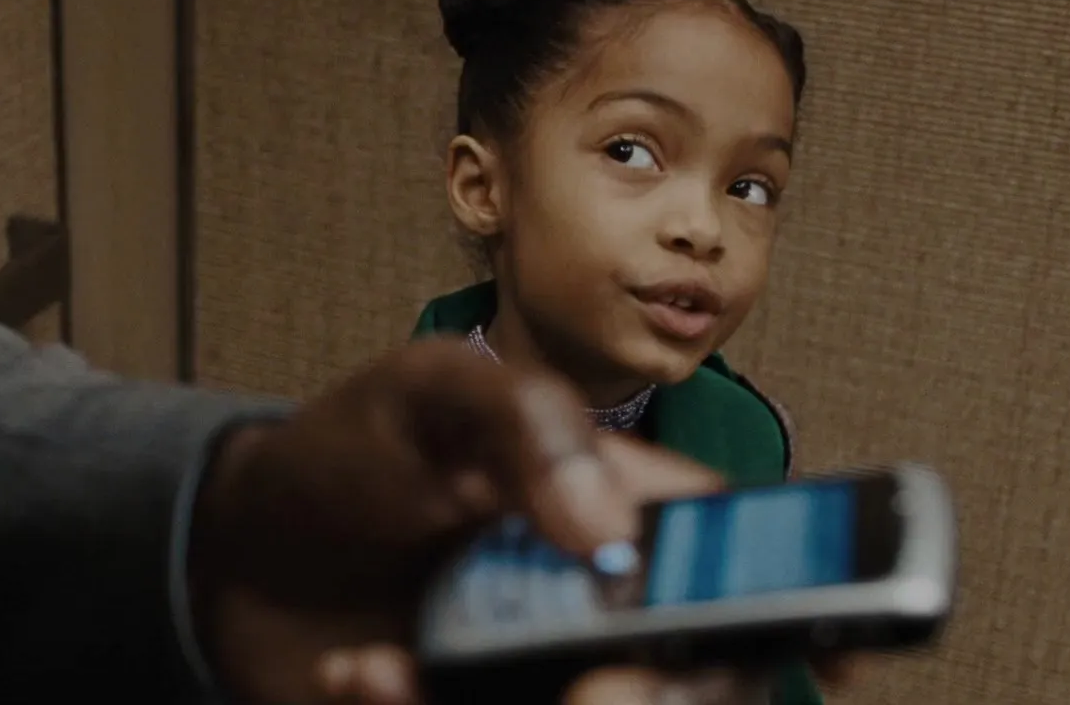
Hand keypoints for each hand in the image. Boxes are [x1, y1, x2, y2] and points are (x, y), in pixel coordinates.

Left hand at [187, 338, 817, 703]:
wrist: (231, 548)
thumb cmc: (346, 452)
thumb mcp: (433, 395)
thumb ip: (530, 429)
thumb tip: (614, 535)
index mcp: (618, 504)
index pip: (747, 555)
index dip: (814, 601)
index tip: (838, 651)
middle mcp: (597, 602)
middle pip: (694, 676)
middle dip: (661, 698)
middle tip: (599, 701)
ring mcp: (539, 674)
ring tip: (414, 677)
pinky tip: (368, 673)